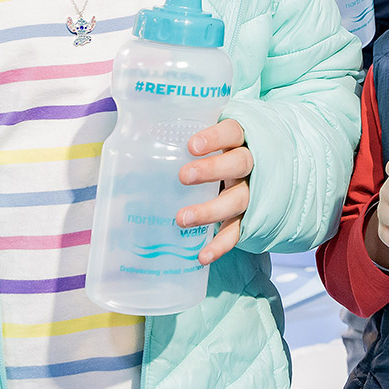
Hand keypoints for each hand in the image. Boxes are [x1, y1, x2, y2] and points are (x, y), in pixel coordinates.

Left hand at [178, 118, 253, 265]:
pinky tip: (202, 256)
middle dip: (212, 170)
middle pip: (239, 163)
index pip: (232, 132)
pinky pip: (237, 231)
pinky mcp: (249, 218)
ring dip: (211, 210)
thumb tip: (133, 137)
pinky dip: (221, 245)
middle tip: (184, 176)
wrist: (256, 178)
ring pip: (238, 200)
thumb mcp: (209, 142)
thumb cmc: (217, 156)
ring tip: (182, 219)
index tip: (192, 145)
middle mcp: (249, 166)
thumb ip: (181, 138)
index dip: (215, 138)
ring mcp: (250, 192)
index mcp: (239, 141)